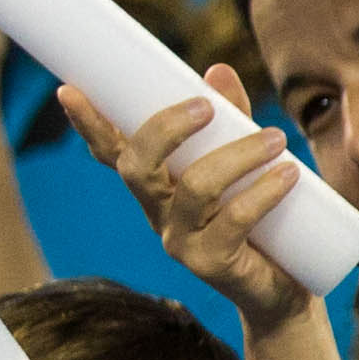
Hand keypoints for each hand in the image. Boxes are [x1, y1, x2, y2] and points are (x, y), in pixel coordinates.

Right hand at [63, 68, 314, 327]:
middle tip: (207, 106)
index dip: (90, 125)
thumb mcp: (245, 163)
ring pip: (195, 189)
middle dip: (166, 129)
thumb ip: (232, 120)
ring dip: (238, 155)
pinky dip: (262, 192)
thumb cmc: (261, 219)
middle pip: (138, 168)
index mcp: (156, 186)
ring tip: (276, 139)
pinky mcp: (213, 264)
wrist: (283, 289)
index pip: (113, 154)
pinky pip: (234, 221)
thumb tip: (218, 71)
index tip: (70, 90)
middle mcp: (158, 213)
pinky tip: (288, 174)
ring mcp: (181, 241)